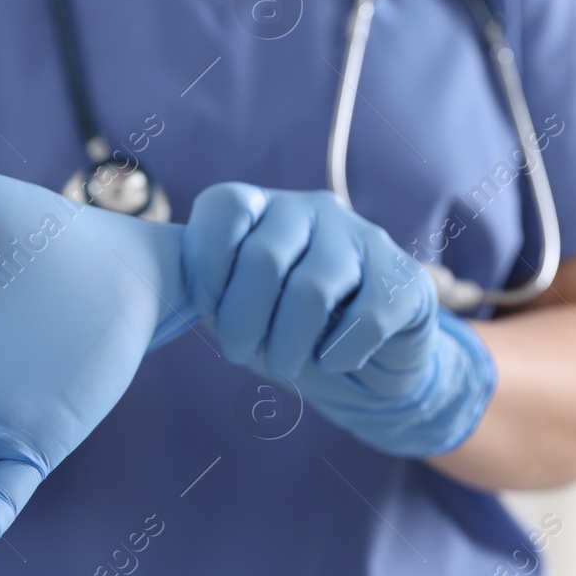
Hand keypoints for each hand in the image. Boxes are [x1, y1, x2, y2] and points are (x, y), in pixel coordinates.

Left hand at [183, 183, 495, 456]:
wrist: (360, 368)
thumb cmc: (280, 331)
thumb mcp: (231, 307)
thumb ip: (203, 288)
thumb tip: (171, 290)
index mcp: (262, 206)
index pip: (224, 208)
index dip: (207, 267)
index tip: (206, 310)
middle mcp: (312, 209)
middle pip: (265, 257)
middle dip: (243, 321)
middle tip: (240, 353)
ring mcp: (364, 239)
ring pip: (314, 289)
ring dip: (288, 344)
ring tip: (284, 364)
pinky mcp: (405, 280)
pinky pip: (367, 317)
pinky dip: (340, 353)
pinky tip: (334, 361)